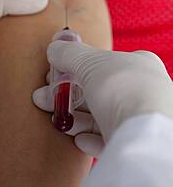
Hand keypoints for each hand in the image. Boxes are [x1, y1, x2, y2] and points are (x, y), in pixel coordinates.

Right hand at [33, 41, 172, 155]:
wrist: (145, 133)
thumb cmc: (122, 87)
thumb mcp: (89, 62)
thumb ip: (69, 53)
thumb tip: (54, 47)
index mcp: (138, 64)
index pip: (102, 63)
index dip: (75, 67)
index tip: (54, 74)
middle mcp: (143, 89)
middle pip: (97, 90)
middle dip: (67, 95)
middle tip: (43, 98)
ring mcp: (140, 116)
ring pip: (101, 115)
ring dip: (74, 118)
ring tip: (55, 120)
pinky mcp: (135, 142)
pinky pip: (109, 138)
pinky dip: (90, 138)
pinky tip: (79, 139)